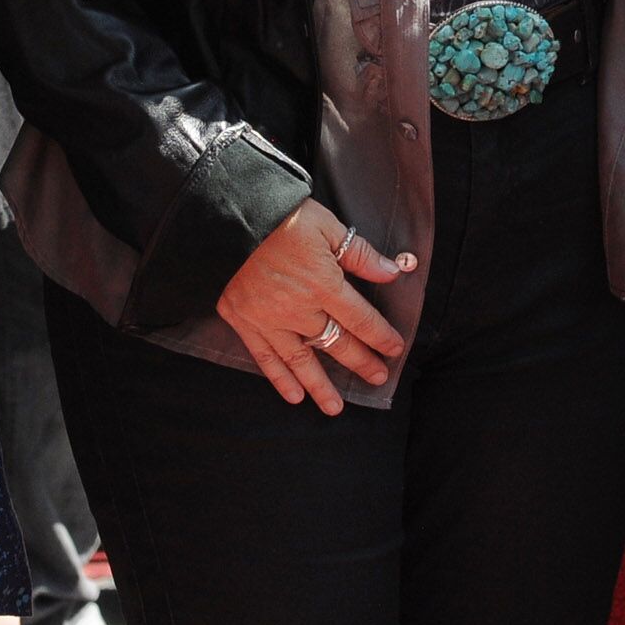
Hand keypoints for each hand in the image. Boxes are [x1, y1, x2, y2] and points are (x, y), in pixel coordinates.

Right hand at [215, 200, 416, 414]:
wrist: (230, 216)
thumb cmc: (283, 216)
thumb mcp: (327, 226)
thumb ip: (359, 254)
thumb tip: (393, 272)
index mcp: (324, 283)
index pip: (359, 319)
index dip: (379, 336)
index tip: (394, 350)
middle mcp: (299, 309)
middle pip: (336, 342)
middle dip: (360, 362)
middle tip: (377, 379)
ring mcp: (269, 319)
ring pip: (302, 360)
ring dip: (321, 386)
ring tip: (336, 408)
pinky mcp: (244, 321)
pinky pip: (266, 357)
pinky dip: (279, 378)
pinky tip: (293, 396)